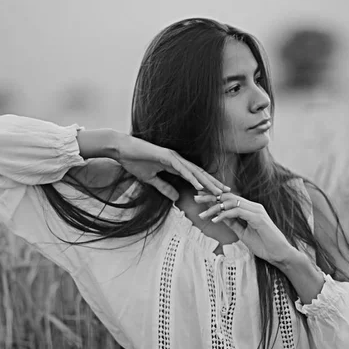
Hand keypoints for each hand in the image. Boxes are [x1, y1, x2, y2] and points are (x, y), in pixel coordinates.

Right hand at [114, 135, 228, 200]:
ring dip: (207, 182)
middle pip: (199, 173)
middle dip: (213, 183)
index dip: (207, 184)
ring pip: (194, 172)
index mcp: (175, 164)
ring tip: (218, 191)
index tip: (217, 193)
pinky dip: (192, 178)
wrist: (121, 149)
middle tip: (227, 192)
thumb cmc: (134, 161)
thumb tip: (175, 198)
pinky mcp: (166, 156)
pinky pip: (182, 169)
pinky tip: (200, 186)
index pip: (195, 176)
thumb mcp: (151, 179)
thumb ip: (164, 188)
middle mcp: (177, 159)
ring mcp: (173, 157)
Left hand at [195, 191, 295, 264]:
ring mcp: (256, 210)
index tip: (200, 200)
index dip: (214, 198)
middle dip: (211, 197)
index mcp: (250, 209)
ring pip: (231, 203)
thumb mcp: (243, 233)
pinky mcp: (258, 217)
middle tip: (196, 198)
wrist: (279, 254)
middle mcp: (253, 206)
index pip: (229, 199)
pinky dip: (225, 215)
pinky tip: (215, 220)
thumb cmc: (264, 245)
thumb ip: (233, 223)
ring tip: (202, 214)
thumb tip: (220, 217)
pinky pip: (237, 212)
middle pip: (228, 196)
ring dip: (215, 207)